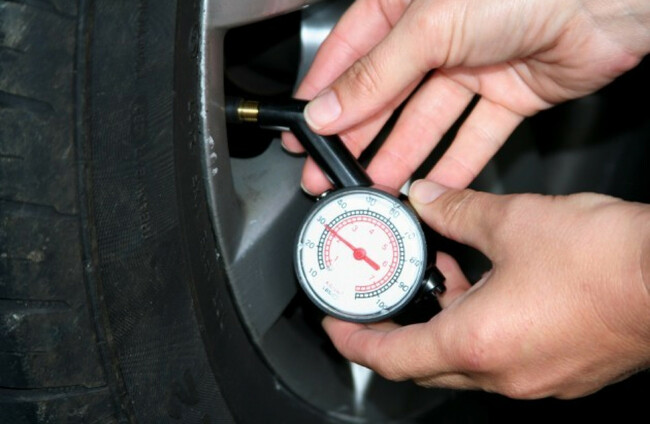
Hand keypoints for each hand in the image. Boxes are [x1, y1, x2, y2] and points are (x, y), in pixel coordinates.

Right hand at [283, 0, 649, 193]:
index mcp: (407, 4)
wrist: (609, 0)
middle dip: (355, 137)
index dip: (324, 93)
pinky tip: (428, 186)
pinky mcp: (509, 93)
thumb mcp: (430, 25)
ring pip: (426, 121)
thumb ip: (376, 74)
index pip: (351, 52)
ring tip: (372, 188)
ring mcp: (474, 65)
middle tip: (330, 172)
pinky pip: (473, 135)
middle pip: (386, 94)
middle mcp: (438, 34)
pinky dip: (452, 163)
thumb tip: (327, 108)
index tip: (302, 129)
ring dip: (399, 157)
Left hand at [323, 180, 649, 398]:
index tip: (336, 326)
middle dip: (394, 333)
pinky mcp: (562, 371)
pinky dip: (479, 328)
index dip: (353, 342)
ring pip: (464, 360)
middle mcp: (504, 374)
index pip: (390, 357)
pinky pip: (501, 357)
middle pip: (423, 365)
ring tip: (437, 275)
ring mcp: (536, 380)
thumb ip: (457, 208)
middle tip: (379, 300)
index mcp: (477, 343)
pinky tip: (487, 286)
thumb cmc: (609, 262)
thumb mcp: (513, 220)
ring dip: (442, 323)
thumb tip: (426, 196)